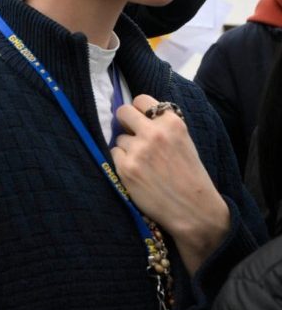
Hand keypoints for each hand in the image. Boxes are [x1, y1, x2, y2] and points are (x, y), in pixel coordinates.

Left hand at [113, 94, 229, 274]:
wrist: (195, 210)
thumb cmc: (190, 177)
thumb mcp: (184, 142)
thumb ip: (163, 126)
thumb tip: (137, 115)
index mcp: (172, 123)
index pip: (141, 100)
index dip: (139, 110)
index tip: (141, 120)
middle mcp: (154, 133)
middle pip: (122, 112)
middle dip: (125, 122)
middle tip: (132, 135)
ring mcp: (138, 150)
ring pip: (119, 138)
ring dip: (126, 148)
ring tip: (144, 164)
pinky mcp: (126, 167)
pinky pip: (114, 154)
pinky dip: (122, 162)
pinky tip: (137, 173)